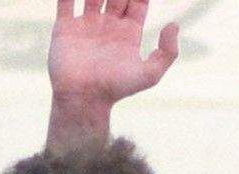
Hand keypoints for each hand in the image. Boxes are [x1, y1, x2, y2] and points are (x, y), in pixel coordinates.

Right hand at [50, 0, 179, 106]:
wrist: (83, 99)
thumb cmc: (116, 89)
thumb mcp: (150, 75)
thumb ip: (168, 52)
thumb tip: (174, 24)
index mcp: (128, 32)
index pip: (138, 1)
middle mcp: (108, 25)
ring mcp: (86, 24)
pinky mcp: (65, 27)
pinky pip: (66, 0)